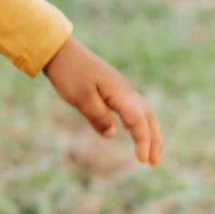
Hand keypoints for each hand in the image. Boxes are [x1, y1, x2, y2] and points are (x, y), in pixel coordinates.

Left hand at [43, 37, 162, 165]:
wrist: (60, 50)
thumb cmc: (69, 73)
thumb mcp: (80, 98)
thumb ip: (97, 117)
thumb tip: (113, 135)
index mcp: (119, 93)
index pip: (137, 120)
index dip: (142, 141)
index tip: (142, 160)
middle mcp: (124, 90)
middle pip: (147, 117)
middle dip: (153, 140)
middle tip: (153, 162)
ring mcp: (120, 88)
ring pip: (142, 112)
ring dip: (149, 131)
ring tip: (151, 151)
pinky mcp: (112, 88)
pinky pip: (132, 107)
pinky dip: (138, 121)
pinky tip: (131, 129)